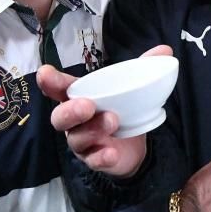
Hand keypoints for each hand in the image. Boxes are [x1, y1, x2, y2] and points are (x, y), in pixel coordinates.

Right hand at [38, 44, 172, 177]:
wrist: (135, 146)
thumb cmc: (122, 110)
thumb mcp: (132, 89)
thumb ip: (144, 68)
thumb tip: (165, 50)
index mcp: (80, 98)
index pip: (61, 88)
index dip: (51, 81)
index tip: (46, 73)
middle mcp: (75, 121)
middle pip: (60, 117)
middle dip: (70, 111)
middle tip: (88, 106)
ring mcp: (83, 142)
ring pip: (76, 139)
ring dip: (92, 129)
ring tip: (113, 120)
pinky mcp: (95, 160)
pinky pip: (92, 161)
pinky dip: (100, 157)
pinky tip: (110, 153)